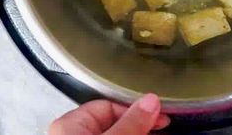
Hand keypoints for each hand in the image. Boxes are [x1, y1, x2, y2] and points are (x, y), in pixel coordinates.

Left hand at [49, 94, 169, 134]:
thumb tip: (151, 100)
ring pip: (116, 132)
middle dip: (140, 123)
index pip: (109, 105)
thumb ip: (130, 123)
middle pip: (114, 121)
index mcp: (69, 124)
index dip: (136, 110)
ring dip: (137, 130)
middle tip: (162, 127)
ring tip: (157, 130)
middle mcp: (72, 133)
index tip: (161, 117)